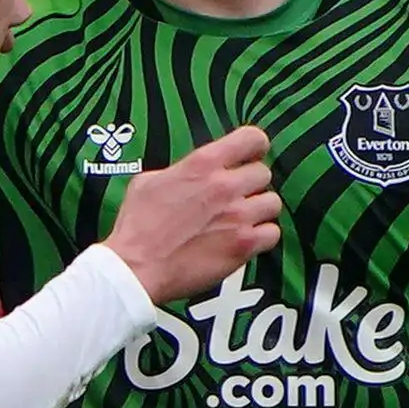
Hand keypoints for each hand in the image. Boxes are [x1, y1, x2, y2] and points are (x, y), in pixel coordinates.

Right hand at [98, 127, 276, 301]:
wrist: (136, 268)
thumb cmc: (137, 228)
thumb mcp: (148, 181)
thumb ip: (179, 171)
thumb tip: (187, 172)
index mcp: (202, 164)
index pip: (251, 139)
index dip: (254, 148)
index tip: (249, 157)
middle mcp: (224, 186)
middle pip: (263, 173)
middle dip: (251, 184)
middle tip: (236, 197)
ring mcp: (238, 216)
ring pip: (272, 203)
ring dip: (259, 210)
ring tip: (242, 220)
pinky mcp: (243, 245)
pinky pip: (272, 233)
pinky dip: (262, 237)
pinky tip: (245, 240)